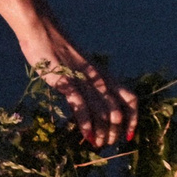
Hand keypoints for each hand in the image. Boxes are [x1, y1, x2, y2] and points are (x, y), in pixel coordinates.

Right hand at [24, 39, 139, 149]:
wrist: (42, 31)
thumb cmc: (58, 52)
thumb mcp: (79, 71)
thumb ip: (86, 87)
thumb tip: (88, 111)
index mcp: (105, 75)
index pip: (130, 99)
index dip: (133, 119)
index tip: (128, 136)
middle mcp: (100, 79)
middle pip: (118, 110)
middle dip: (116, 131)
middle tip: (107, 144)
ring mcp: (84, 80)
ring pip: (103, 111)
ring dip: (103, 131)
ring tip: (98, 145)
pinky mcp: (68, 82)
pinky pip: (81, 106)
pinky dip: (86, 124)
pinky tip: (86, 136)